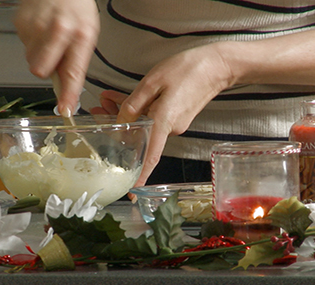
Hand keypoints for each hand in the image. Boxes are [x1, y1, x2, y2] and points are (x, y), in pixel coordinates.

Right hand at [14, 0, 98, 115]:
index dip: (68, 94)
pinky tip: (41, 28)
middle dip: (44, 70)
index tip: (65, 109)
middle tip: (53, 57)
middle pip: (40, 71)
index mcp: (80, 34)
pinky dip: (32, 42)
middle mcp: (58, 30)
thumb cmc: (76, 8)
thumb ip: (75, 62)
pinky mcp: (21, 23)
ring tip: (49, 36)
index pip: (73, 72)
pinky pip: (24, 46)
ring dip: (39, 54)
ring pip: (30, 60)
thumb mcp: (87, 33)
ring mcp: (35, 26)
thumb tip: (65, 91)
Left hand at [93, 43, 234, 186]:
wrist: (217, 64)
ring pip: (142, 124)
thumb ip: (133, 104)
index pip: (150, 157)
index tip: (131, 191)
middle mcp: (170, 129)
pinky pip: (151, 118)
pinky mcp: (176, 117)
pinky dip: (137, 109)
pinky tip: (121, 97)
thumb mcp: (152, 82)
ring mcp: (175, 124)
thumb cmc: (187, 69)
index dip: (140, 176)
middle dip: (116, 126)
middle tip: (97, 110)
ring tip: (106, 98)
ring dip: (124, 113)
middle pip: (138, 136)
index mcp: (164, 122)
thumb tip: (121, 121)